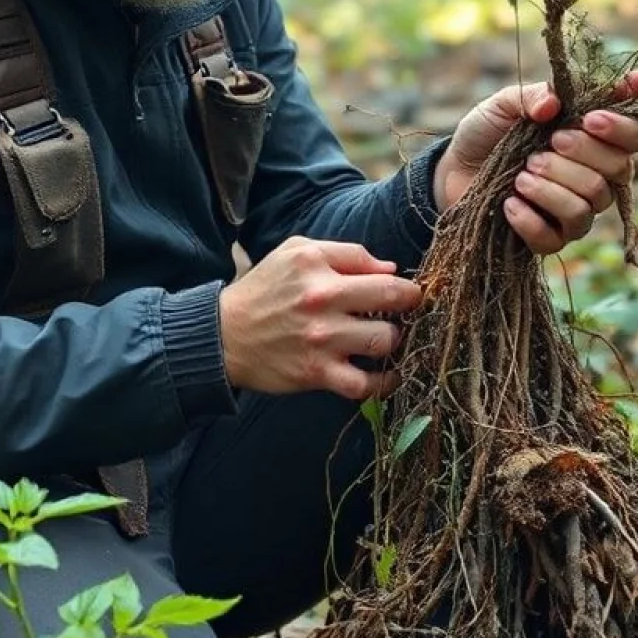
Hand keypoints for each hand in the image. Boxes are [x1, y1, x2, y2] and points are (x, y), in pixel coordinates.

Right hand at [218, 236, 421, 400]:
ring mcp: (321, 338)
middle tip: (413, 310)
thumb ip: (344, 253)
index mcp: (316, 264)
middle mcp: (321, 297)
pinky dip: (384, 383)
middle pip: (392, 298)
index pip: (379, 267)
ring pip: (385, 340)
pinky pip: (365, 384)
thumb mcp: (295, 252)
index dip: (402, 281)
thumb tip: (389, 267)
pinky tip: (389, 376)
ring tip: (388, 339)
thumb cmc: (264, 290)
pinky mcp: (317, 372)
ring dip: (395, 340)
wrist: (224, 335)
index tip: (410, 291)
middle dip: (411, 304)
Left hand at [432, 72, 637, 253]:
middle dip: (581, 153)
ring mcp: (576, 210)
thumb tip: (553, 104)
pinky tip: (509, 203)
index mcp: (593, 138)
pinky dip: (529, 217)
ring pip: (589, 203)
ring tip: (521, 175)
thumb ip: (531, 96)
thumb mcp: (503, 104)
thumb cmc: (488, 134)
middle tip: (548, 144)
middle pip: (618, 170)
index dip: (622, 127)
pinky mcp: (551, 238)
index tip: (591, 118)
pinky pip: (555, 236)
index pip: (634, 136)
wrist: (454, 172)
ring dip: (552, 186)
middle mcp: (595, 176)